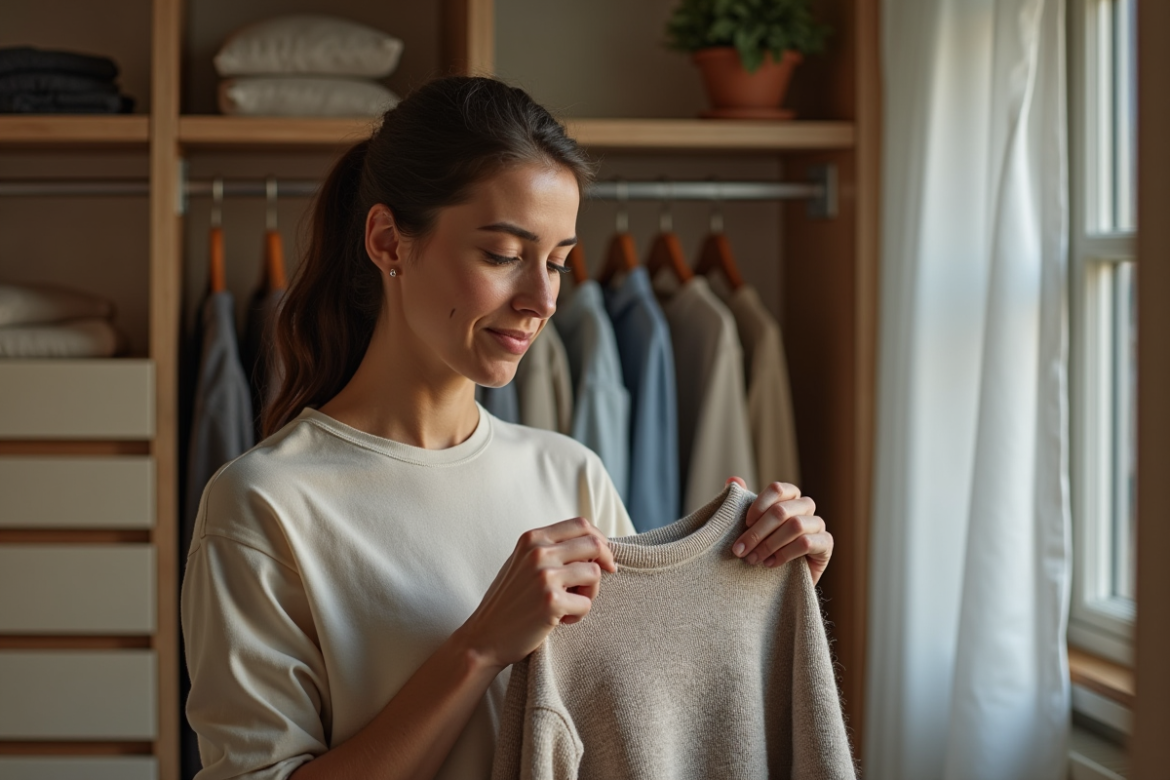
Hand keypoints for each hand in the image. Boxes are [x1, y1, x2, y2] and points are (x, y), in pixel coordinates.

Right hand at [458, 517, 615, 670]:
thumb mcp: (523, 562)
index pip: (580, 524)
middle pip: (594, 544)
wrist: (484, 637)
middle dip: (604, 563)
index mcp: (532, 538)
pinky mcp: (551, 602)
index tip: (603, 558)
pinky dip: (578, 615)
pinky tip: (560, 621)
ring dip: (590, 593)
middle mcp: (538, 552)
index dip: (600, 539)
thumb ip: (550, 549)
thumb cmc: (509, 602)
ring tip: (570, 605)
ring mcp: (544, 576)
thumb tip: (595, 544)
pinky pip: (586, 603)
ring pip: (594, 573)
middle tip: (594, 584)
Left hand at [726, 478, 832, 585]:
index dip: (759, 505)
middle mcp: (805, 507)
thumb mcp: (750, 526)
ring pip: (795, 525)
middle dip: (757, 532)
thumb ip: (742, 503)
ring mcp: (818, 524)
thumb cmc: (764, 547)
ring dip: (769, 544)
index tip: (745, 524)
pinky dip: (784, 554)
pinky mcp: (826, 544)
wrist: (780, 579)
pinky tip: (771, 563)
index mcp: (789, 496)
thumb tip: (733, 479)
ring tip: (754, 558)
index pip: (777, 489)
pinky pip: (806, 543)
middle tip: (740, 550)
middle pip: (782, 510)